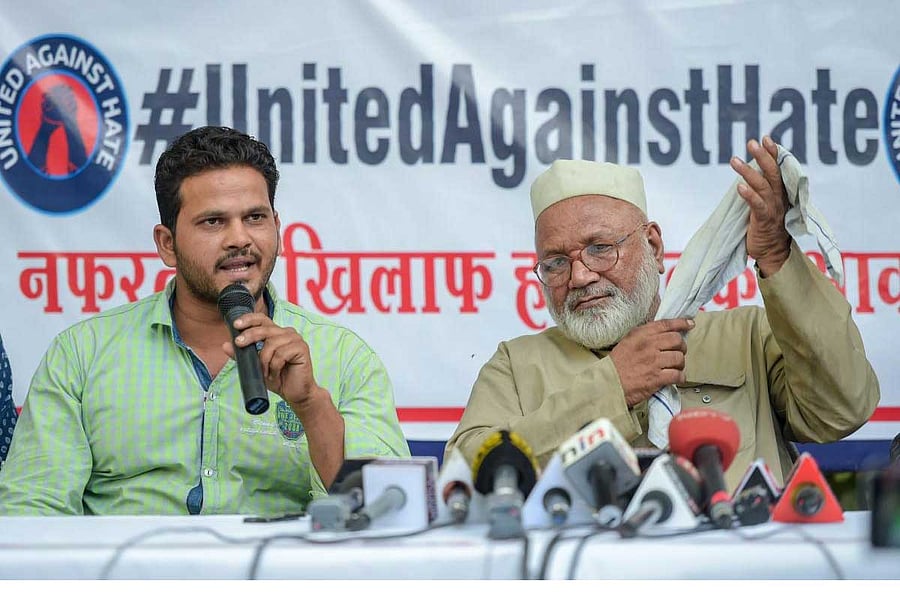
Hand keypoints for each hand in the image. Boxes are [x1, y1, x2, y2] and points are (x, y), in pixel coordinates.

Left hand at [222, 313, 328, 415]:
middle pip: (265, 329)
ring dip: (264, 361)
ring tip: (266, 373)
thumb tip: (225, 345)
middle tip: (239, 344)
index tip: (236, 325)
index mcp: (277, 333)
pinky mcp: (302, 348)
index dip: (249, 319)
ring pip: (272, 343)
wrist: (295, 394)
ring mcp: (296, 340)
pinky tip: (276, 374)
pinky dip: (275, 366)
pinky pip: (281, 354)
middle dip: (250, 336)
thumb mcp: (256, 367)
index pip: (262, 319)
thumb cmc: (278, 378)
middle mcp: (287, 333)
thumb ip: (242, 355)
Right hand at [609, 318, 693, 407]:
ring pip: (679, 358)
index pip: (666, 324)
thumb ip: (645, 336)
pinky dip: (680, 377)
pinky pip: (677, 375)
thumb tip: (665, 334)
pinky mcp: (656, 378)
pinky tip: (676, 378)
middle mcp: (648, 345)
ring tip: (675, 367)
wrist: (608, 383)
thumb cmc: (617, 364)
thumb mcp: (628, 342)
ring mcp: (653, 362)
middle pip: (677, 340)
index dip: (681, 323)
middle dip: (681, 347)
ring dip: (680, 364)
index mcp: (641, 334)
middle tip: (678, 353)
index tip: (690, 324)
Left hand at [730, 136, 791, 275]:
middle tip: (751, 142)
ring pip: (762, 186)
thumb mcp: (766, 204)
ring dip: (748, 172)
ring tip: (734, 160)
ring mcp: (773, 209)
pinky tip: (739, 187)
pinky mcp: (765, 221)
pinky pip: (757, 206)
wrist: (773, 253)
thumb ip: (762, 189)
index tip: (765, 138)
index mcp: (780, 192)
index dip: (773, 153)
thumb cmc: (767, 226)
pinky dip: (749, 196)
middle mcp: (779, 198)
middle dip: (763, 156)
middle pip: (772, 173)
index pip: (778, 169)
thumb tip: (750, 173)